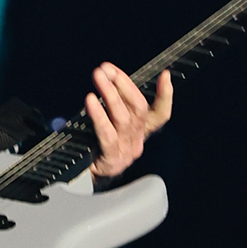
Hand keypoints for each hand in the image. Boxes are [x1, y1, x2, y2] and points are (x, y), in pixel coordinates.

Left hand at [86, 62, 172, 180]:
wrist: (81, 179)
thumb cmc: (93, 145)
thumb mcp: (108, 124)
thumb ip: (113, 105)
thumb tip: (106, 75)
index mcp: (140, 133)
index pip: (160, 114)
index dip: (165, 96)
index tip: (165, 75)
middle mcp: (137, 141)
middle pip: (139, 110)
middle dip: (123, 84)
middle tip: (106, 68)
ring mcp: (126, 152)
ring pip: (124, 118)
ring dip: (110, 93)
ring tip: (98, 77)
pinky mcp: (111, 160)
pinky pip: (107, 134)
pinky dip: (99, 115)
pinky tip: (90, 100)